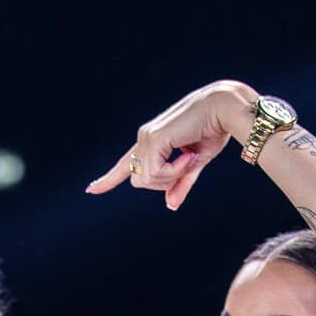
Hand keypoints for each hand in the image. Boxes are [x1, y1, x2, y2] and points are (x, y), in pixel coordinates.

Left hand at [86, 80, 261, 210]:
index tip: (91, 189)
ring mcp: (146, 137)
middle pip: (141, 181)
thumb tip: (170, 205)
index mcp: (152, 141)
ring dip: (173, 175)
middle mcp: (145, 138)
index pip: (126, 164)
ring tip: (190, 155)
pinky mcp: (152, 139)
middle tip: (189, 163)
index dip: (109, 178)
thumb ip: (180, 183)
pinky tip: (188, 154)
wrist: (224, 109)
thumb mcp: (194, 164)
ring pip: (146, 179)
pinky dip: (175, 170)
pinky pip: (155, 173)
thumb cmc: (213, 130)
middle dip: (165, 181)